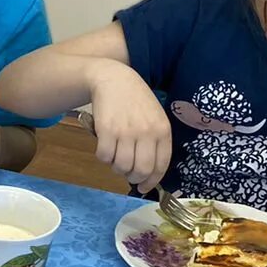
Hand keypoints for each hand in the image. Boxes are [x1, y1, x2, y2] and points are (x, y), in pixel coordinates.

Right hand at [86, 59, 171, 191]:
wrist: (114, 79)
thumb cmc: (136, 101)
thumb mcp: (155, 117)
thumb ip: (155, 141)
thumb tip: (148, 173)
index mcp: (162, 130)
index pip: (160, 166)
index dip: (152, 181)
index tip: (144, 187)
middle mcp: (146, 132)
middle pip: (141, 170)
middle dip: (133, 178)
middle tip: (127, 174)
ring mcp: (126, 132)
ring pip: (122, 166)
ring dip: (117, 167)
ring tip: (116, 157)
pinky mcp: (107, 130)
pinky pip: (105, 157)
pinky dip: (104, 158)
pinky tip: (106, 148)